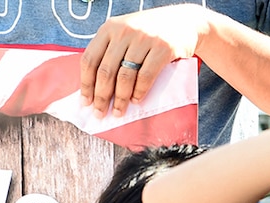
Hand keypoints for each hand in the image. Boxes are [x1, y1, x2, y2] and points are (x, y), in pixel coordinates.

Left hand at [81, 4, 208, 117]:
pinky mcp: (162, 48)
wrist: (184, 22)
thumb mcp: (126, 33)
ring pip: (125, 76)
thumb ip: (111, 50)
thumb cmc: (151, 33)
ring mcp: (144, 39)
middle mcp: (124, 31)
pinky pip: (146, 76)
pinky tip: (136, 101)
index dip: (86, 83)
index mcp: (109, 28)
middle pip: (106, 70)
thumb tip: (96, 86)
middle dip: (101, 96)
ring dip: (120, 99)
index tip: (85, 102)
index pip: (90, 59)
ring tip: (118, 112)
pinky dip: (139, 92)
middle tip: (100, 113)